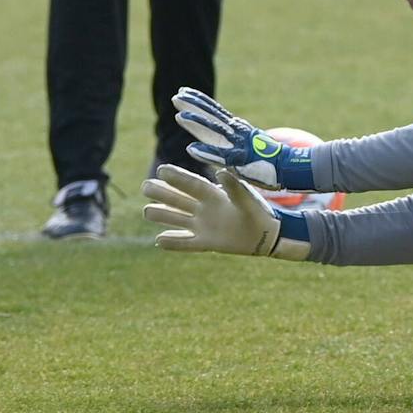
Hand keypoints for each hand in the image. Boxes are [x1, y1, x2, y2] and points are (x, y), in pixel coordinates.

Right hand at [142, 165, 310, 259]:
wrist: (267, 234)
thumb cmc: (259, 212)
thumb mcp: (247, 198)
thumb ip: (234, 187)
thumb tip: (221, 171)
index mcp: (214, 194)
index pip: (191, 184)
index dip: (177, 177)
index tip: (162, 170)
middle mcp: (206, 208)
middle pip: (179, 199)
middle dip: (163, 193)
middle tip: (145, 186)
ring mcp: (205, 225)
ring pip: (179, 219)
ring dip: (163, 215)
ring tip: (145, 211)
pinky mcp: (208, 242)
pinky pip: (187, 243)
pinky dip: (174, 242)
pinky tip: (158, 241)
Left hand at [173, 86, 316, 189]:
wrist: (290, 168)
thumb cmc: (269, 161)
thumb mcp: (249, 146)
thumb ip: (235, 141)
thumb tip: (222, 138)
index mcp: (238, 129)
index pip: (215, 111)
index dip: (199, 101)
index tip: (183, 92)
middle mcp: (237, 133)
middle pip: (212, 116)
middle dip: (193, 106)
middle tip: (175, 96)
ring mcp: (238, 145)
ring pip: (213, 132)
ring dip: (196, 124)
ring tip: (178, 116)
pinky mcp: (240, 161)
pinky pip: (220, 156)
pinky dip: (205, 152)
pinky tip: (191, 149)